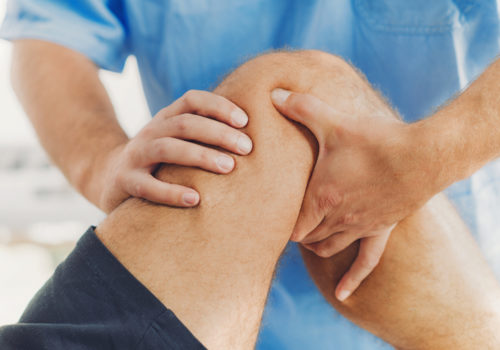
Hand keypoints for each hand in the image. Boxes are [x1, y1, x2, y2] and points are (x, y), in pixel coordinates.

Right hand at [99, 90, 252, 212]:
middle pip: (185, 123)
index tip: (245, 121)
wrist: (111, 177)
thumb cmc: (161, 161)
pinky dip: (171, 192)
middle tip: (247, 148)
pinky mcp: (125, 181)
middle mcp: (151, 131)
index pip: (192, 100)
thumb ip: (204, 136)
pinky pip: (147, 186)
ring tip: (229, 167)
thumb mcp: (178, 141)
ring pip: (167, 148)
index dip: (219, 106)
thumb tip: (253, 139)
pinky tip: (196, 199)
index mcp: (167, 118)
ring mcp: (136, 155)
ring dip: (200, 156)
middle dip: (218, 133)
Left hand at [272, 88, 436, 300]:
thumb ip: (301, 107)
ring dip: (315, 244)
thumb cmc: (375, 139)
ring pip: (328, 248)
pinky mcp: (381, 230)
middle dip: (296, 231)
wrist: (422, 155)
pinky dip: (352, 279)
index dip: (279, 222)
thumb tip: (274, 92)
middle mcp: (337, 218)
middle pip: (306, 237)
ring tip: (309, 237)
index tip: (273, 214)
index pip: (290, 224)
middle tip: (289, 221)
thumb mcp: (333, 120)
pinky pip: (366, 262)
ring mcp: (360, 227)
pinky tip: (343, 294)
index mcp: (321, 197)